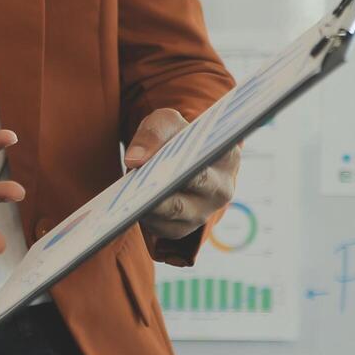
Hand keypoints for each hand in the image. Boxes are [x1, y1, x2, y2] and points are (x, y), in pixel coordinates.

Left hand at [125, 108, 239, 240]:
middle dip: (171, 178)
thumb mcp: (166, 125)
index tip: (180, 150)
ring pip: (175, 208)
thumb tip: (135, 159)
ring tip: (131, 192)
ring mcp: (202, 213)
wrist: (173, 165)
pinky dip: (143, 214)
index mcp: (227, 157)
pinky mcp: (180, 229)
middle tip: (147, 174)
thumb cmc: (175, 141)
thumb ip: (154, 132)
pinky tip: (128, 207)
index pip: (215, 152)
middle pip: (196, 183)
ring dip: (153, 200)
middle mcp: (221, 189)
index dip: (198, 152)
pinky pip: (160, 225)